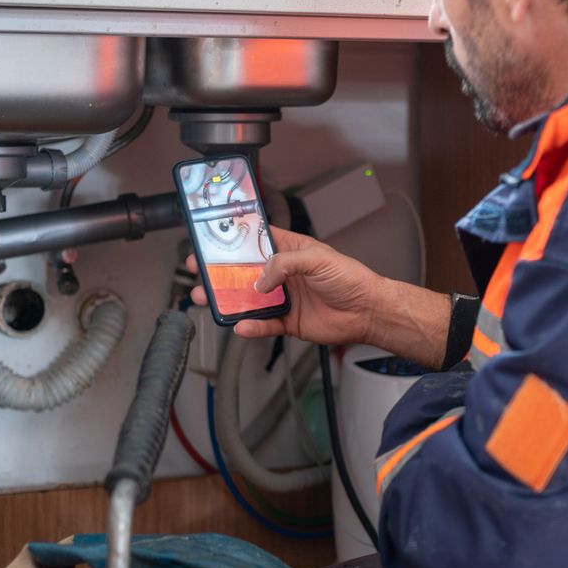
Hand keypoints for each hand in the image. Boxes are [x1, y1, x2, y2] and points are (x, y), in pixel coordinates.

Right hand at [188, 227, 382, 345]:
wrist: (367, 311)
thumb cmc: (350, 278)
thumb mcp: (316, 258)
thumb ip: (284, 264)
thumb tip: (260, 280)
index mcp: (290, 251)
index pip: (257, 240)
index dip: (235, 240)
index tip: (212, 241)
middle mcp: (284, 274)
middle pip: (245, 272)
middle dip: (221, 272)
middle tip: (200, 272)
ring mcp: (284, 298)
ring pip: (249, 299)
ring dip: (228, 300)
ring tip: (208, 299)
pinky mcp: (288, 322)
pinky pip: (264, 324)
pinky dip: (252, 327)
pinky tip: (241, 325)